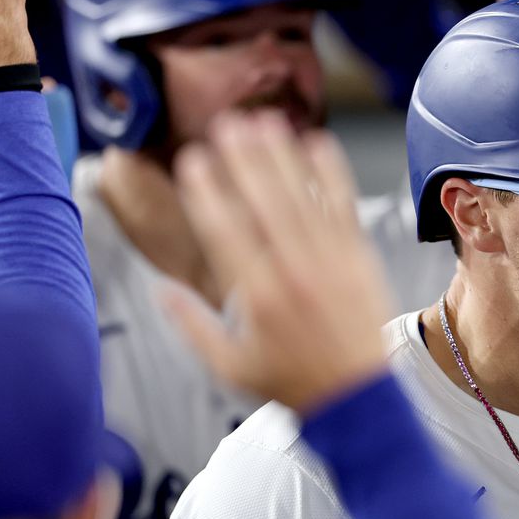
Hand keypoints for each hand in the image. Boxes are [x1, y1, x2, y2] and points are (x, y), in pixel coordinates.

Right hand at [164, 111, 395, 415]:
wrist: (357, 397)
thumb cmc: (292, 382)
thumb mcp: (229, 365)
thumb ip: (191, 326)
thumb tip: (158, 290)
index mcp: (257, 296)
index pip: (225, 230)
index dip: (207, 191)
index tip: (192, 161)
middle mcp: (294, 272)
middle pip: (265, 202)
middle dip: (244, 158)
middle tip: (226, 124)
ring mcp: (331, 262)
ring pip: (303, 196)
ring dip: (283, 155)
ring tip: (265, 120)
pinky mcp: (359, 258)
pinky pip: (344, 207)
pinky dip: (332, 174)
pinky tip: (318, 143)